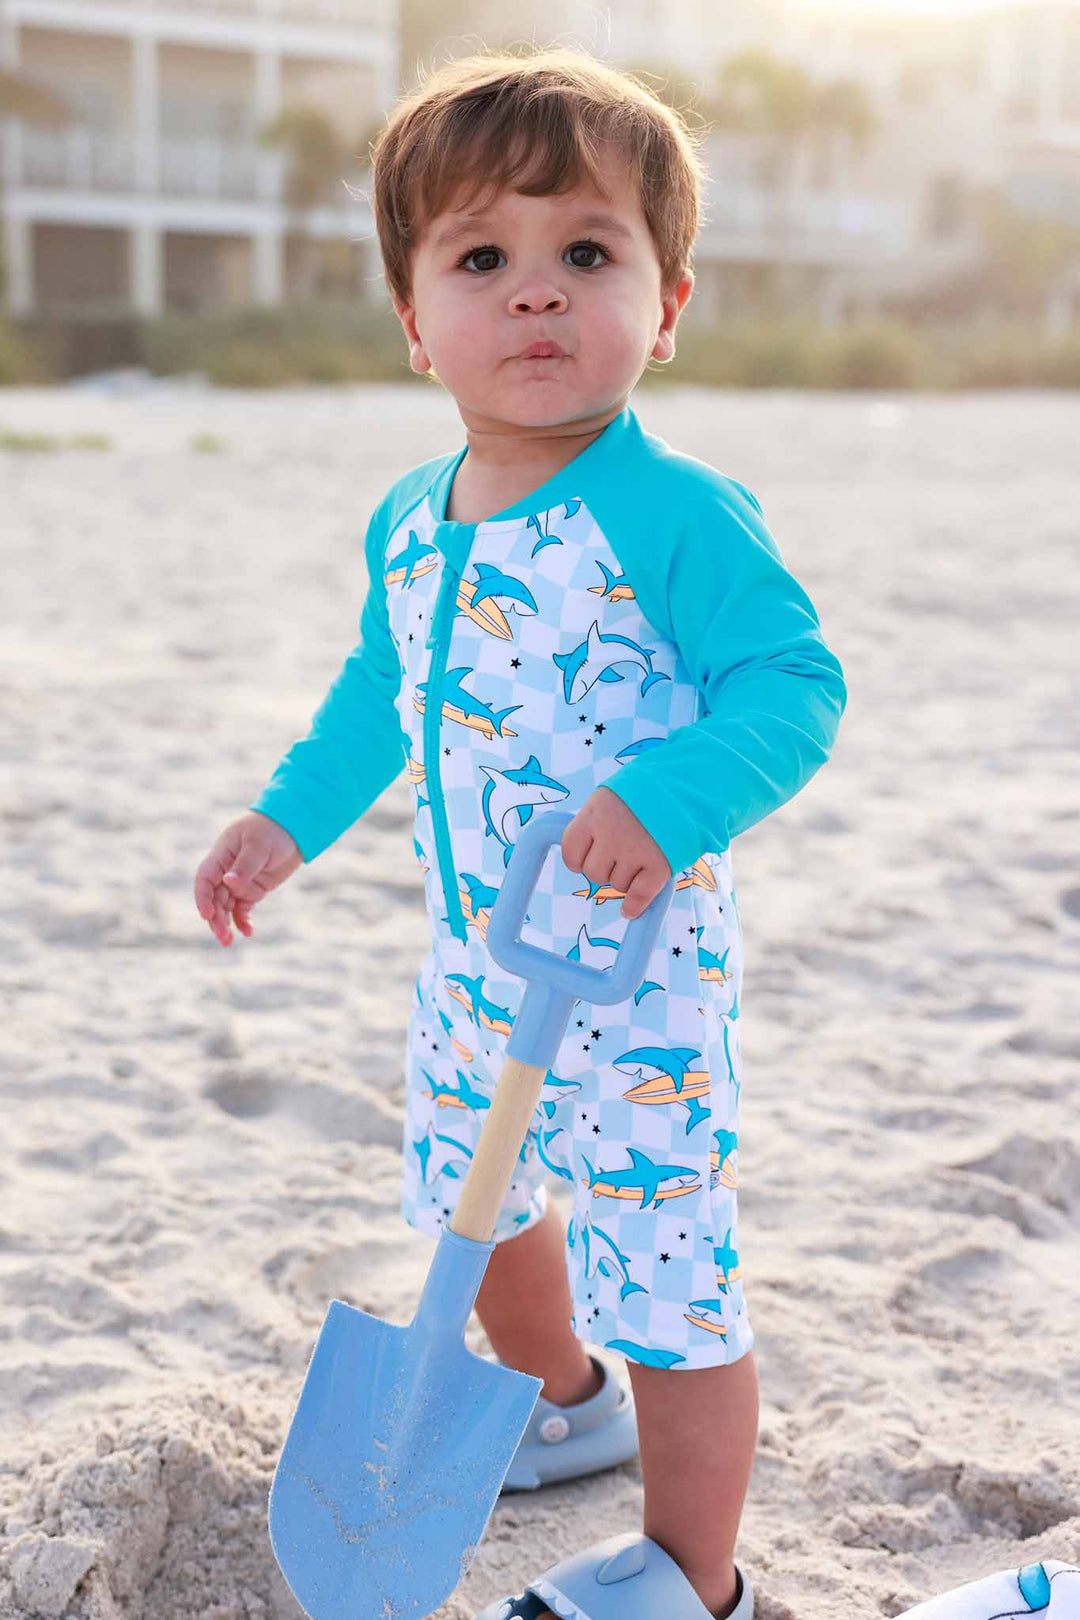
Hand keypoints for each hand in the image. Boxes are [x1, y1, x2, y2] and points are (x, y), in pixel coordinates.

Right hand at [193, 810, 302, 946]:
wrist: (293, 827)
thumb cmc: (272, 829)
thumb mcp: (259, 845)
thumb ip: (245, 865)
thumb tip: (228, 882)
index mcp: (221, 855)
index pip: (205, 878)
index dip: (202, 898)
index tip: (207, 915)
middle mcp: (225, 871)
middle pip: (214, 898)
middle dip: (215, 918)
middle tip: (223, 937)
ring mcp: (238, 882)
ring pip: (225, 906)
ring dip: (225, 923)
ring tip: (228, 941)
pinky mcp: (252, 890)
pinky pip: (242, 909)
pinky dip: (243, 921)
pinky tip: (247, 932)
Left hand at [560, 786, 670, 919]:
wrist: (685, 785)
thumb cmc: (644, 793)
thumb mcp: (610, 797)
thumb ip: (594, 824)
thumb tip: (580, 856)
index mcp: (593, 815)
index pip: (570, 853)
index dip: (578, 859)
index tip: (588, 856)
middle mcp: (611, 834)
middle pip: (594, 873)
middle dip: (604, 868)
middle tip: (619, 854)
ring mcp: (635, 851)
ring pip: (618, 885)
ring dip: (625, 878)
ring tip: (639, 857)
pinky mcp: (659, 865)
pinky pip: (639, 895)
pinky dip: (635, 905)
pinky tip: (630, 910)